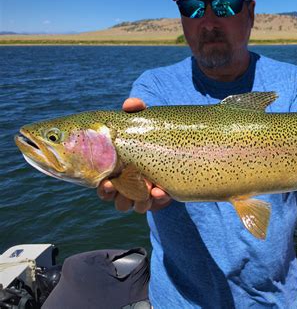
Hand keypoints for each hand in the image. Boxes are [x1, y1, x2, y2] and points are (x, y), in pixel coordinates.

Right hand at [96, 97, 172, 212]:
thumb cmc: (152, 131)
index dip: (103, 189)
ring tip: (145, 192)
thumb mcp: (144, 120)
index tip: (107, 183)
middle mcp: (130, 185)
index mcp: (118, 171)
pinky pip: (159, 203)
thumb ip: (136, 110)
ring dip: (138, 202)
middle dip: (119, 198)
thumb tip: (130, 104)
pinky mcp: (164, 195)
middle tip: (123, 190)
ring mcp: (147, 192)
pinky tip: (162, 192)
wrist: (179, 141)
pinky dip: (159, 199)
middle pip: (118, 201)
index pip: (104, 186)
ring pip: (136, 206)